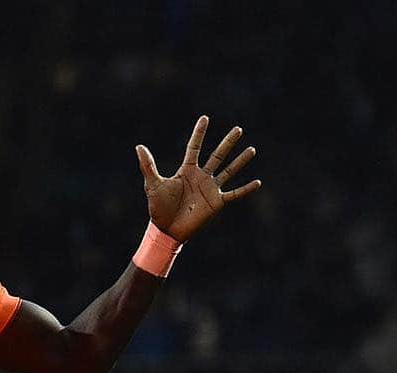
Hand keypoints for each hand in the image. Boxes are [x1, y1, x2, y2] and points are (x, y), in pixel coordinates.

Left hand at [135, 116, 260, 242]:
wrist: (166, 230)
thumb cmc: (158, 209)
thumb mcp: (153, 185)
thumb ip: (148, 166)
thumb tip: (139, 146)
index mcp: (187, 171)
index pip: (194, 147)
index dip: (199, 133)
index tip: (205, 118)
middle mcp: (201, 177)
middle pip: (217, 155)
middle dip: (228, 142)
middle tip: (238, 129)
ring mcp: (210, 189)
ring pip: (229, 171)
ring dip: (240, 161)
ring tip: (252, 150)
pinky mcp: (216, 203)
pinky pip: (234, 194)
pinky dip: (246, 189)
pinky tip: (258, 182)